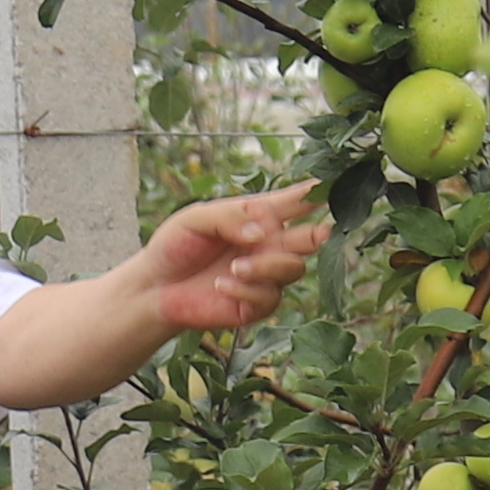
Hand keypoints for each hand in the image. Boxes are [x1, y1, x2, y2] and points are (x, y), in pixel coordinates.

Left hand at [142, 187, 330, 332]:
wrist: (154, 287)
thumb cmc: (176, 245)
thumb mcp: (196, 218)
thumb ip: (229, 217)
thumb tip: (262, 231)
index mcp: (259, 216)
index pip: (298, 201)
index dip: (319, 192)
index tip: (335, 185)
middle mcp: (269, 244)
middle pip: (313, 237)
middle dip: (321, 234)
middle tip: (320, 232)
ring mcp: (266, 275)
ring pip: (294, 268)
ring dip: (268, 266)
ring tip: (235, 266)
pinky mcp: (256, 304)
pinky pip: (271, 297)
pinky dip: (248, 289)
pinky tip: (223, 284)